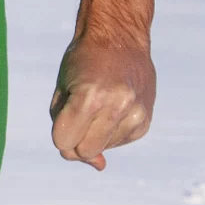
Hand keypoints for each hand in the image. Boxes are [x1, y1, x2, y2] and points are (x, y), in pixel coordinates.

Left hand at [49, 37, 155, 170]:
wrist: (120, 38)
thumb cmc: (82, 61)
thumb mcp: (63, 88)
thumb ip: (66, 127)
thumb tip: (99, 166)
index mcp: (89, 97)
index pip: (63, 142)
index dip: (59, 133)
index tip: (63, 117)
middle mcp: (116, 107)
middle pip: (84, 152)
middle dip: (75, 141)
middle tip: (77, 117)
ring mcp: (134, 115)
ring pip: (101, 149)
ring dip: (93, 134)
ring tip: (98, 104)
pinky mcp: (144, 122)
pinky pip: (118, 142)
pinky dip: (109, 131)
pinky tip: (112, 108)